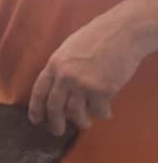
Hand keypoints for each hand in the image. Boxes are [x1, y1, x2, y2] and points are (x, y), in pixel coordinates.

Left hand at [29, 13, 148, 135]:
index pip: (39, 92)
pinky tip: (106, 113)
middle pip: (54, 108)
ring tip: (85, 123)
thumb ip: (61, 68)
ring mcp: (83, 84)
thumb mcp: (70, 48)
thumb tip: (55, 89)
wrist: (124, 31)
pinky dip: (102, 114)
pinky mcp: (102, 90)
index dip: (36, 109)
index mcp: (55, 64)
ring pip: (75, 113)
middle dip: (55, 124)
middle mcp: (65, 76)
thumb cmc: (99, 36)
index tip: (37, 120)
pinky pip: (98, 111)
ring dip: (81, 122)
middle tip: (58, 131)